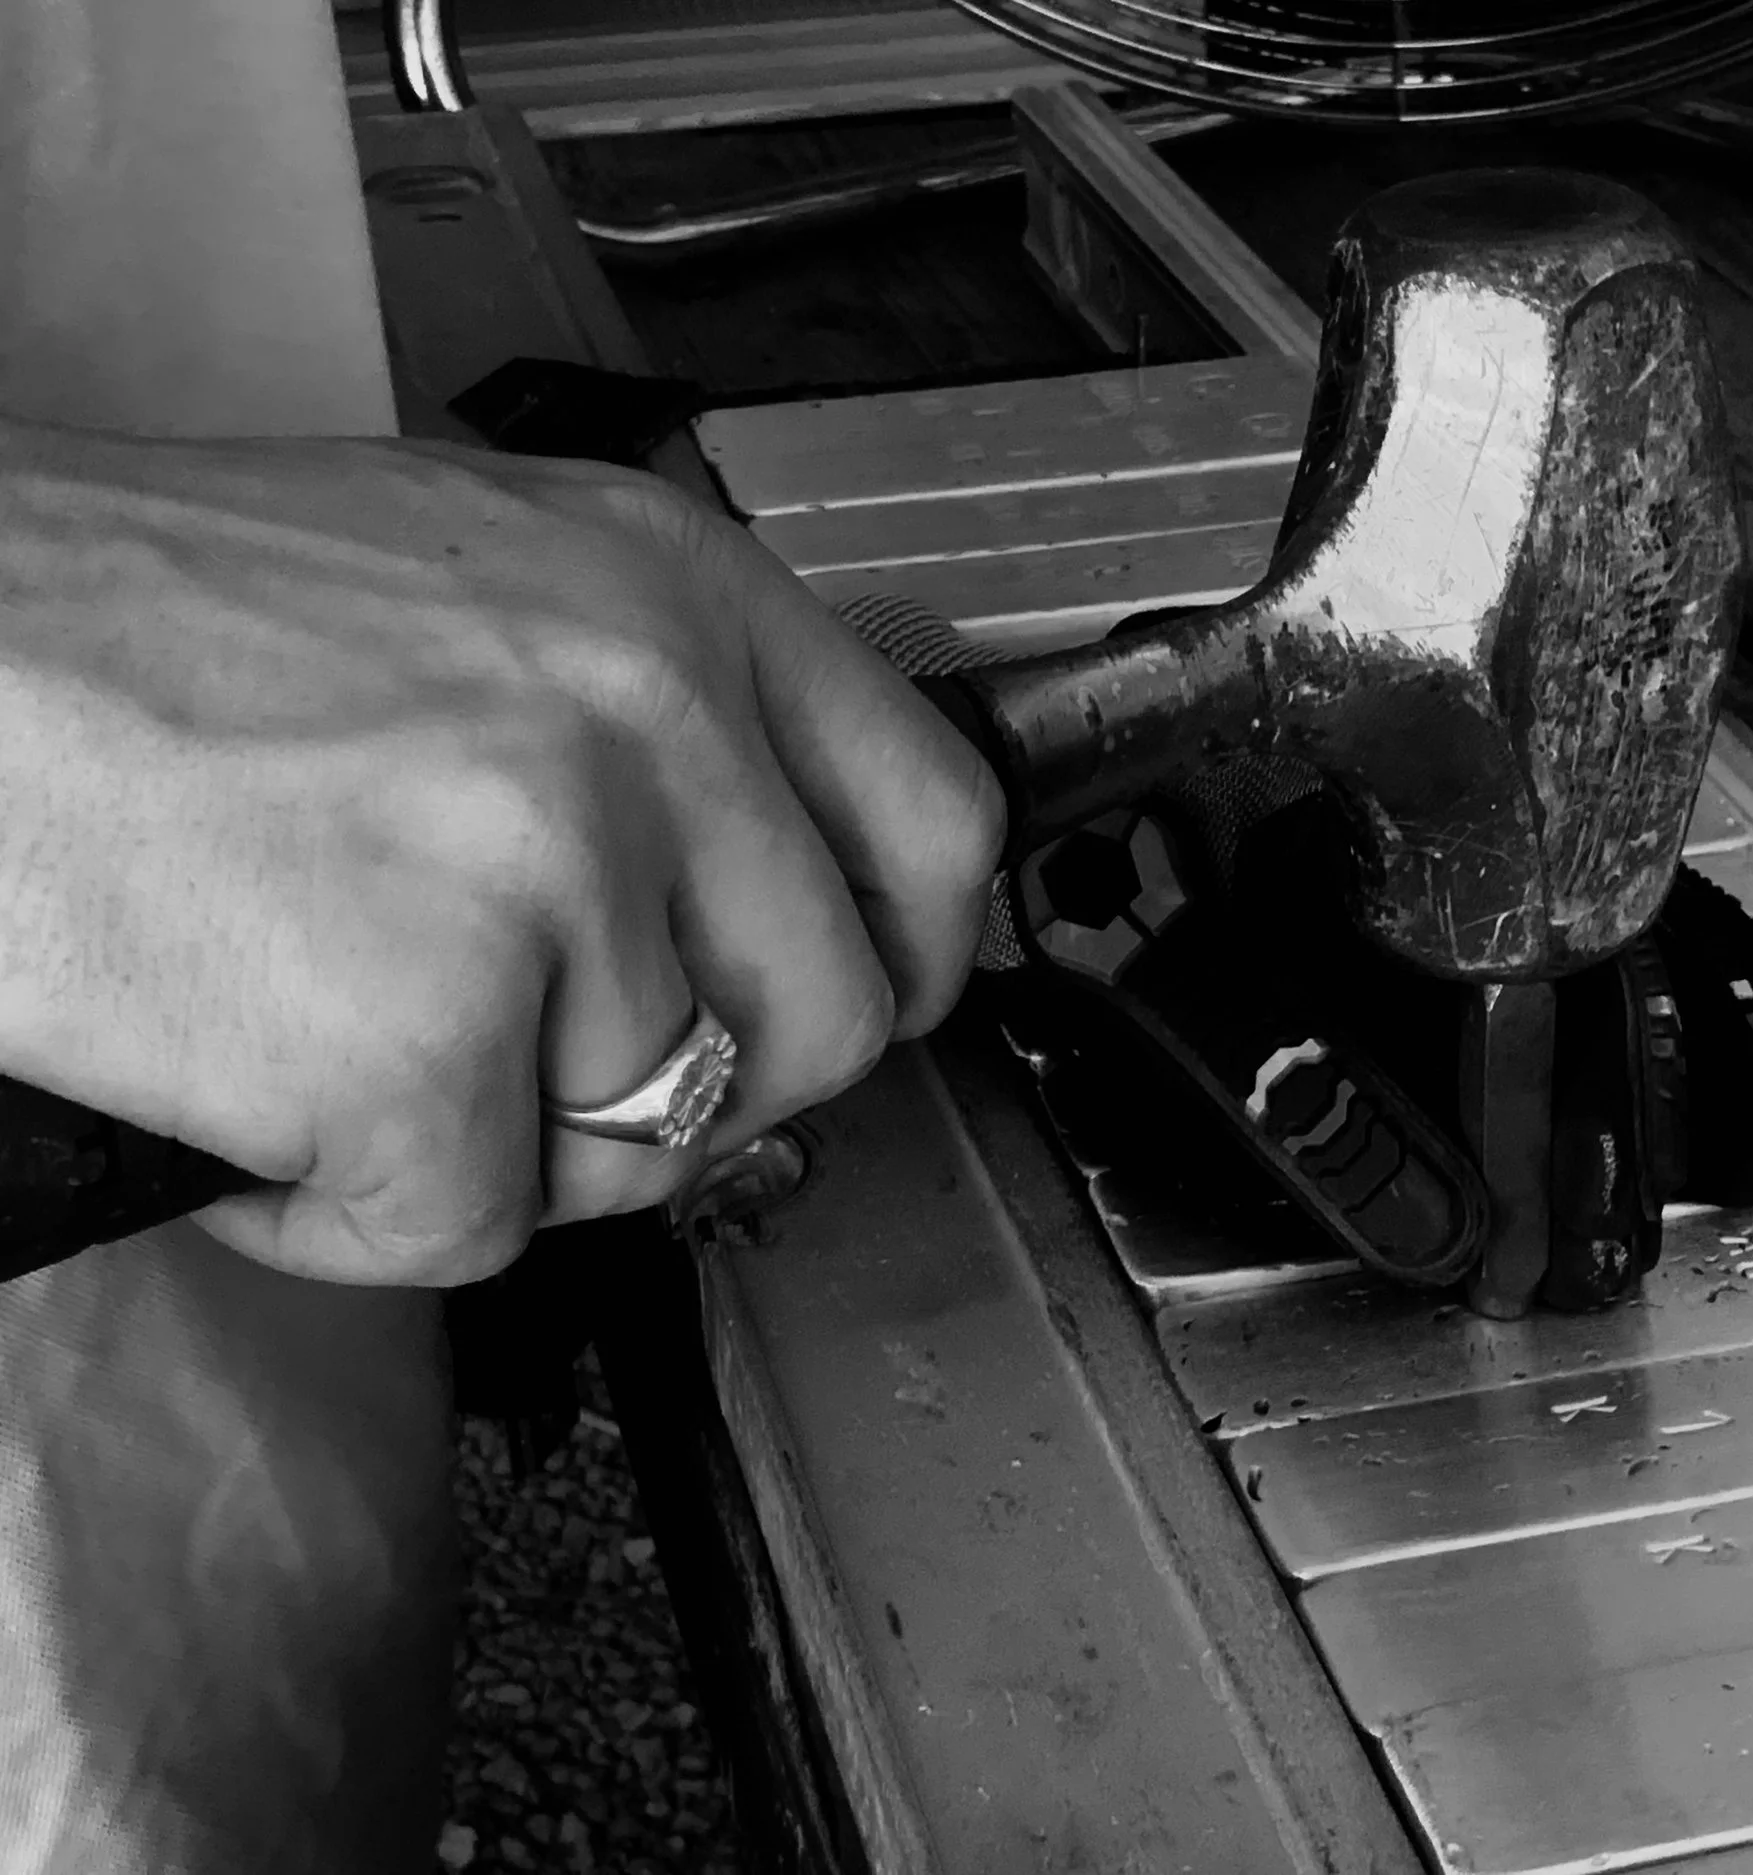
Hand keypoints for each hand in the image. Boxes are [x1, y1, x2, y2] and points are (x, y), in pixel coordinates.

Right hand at [0, 417, 1002, 1285]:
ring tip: (328, 1032)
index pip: (938, 824)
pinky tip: (242, 1097)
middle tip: (531, 1069)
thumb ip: (648, 725)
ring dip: (495, 1142)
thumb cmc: (134, 625)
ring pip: (642, 1142)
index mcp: (684, 592)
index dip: (907, 953)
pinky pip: (467, 1225)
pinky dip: (343, 1208)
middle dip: (692, 1089)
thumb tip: (753, 897)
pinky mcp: (426, 1033)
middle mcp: (655, 715)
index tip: (854, 1003)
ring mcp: (555, 872)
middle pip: (826, 1023)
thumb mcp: (472, 588)